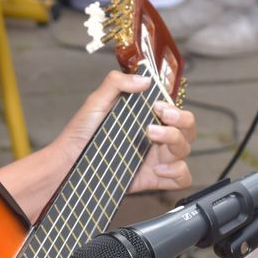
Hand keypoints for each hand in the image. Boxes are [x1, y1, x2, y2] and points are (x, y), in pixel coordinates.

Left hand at [55, 68, 196, 194]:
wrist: (69, 161)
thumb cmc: (81, 133)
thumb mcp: (96, 101)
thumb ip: (117, 82)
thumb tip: (144, 79)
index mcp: (146, 118)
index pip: (174, 111)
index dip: (174, 108)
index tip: (158, 105)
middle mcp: (155, 137)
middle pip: (187, 129)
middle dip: (180, 121)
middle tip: (160, 117)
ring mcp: (156, 158)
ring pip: (185, 150)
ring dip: (175, 142)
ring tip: (151, 138)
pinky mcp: (153, 179)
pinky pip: (181, 177)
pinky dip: (177, 172)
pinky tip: (158, 169)